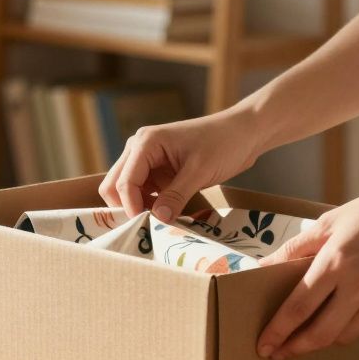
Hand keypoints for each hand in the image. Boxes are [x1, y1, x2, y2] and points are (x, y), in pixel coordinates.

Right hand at [99, 110, 263, 220]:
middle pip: (114, 185)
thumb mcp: (200, 171)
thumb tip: (157, 220)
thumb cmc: (223, 143)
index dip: (130, 207)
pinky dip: (149, 206)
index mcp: (146, 143)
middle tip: (146, 226)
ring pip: (126, 191)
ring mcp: (147, 161)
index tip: (145, 226)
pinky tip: (166, 215)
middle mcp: (139, 149)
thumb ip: (176, 195)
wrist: (244, 132)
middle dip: (126, 207)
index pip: (124, 181)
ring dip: (138, 208)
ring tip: (159, 223)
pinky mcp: (158, 172)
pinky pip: (143, 193)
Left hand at [254, 175, 358, 359]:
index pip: (298, 308)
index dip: (277, 331)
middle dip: (293, 348)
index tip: (263, 345)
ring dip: (320, 341)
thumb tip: (263, 267)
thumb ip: (295, 248)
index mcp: (336, 261)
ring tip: (305, 337)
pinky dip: (349, 326)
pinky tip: (339, 318)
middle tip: (277, 353)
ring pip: (343, 336)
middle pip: (319, 334)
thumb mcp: (331, 221)